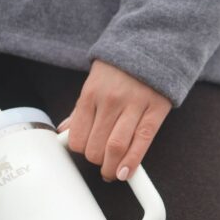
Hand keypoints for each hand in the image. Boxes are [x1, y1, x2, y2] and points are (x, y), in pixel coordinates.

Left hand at [57, 59, 171, 182]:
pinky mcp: (154, 110)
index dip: (80, 150)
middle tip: (101, 162)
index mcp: (90, 94)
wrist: (151, 47)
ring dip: (112, 168)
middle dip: (96, 161)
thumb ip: (80, 111)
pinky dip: (132, 162)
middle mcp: (110, 101)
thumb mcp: (93, 84)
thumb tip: (65, 133)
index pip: (77, 136)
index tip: (85, 152)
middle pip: (95, 146)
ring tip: (113, 172)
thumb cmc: (119, 70)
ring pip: (116, 148)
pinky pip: (142, 142)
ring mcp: (133, 106)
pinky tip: (126, 172)